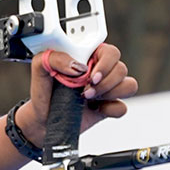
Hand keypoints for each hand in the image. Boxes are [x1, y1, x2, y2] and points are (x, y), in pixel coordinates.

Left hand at [22, 42, 137, 142]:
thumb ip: (56, 57)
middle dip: (105, 82)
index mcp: (89, 56)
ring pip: (129, 85)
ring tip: (88, 98)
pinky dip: (111, 109)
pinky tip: (95, 109)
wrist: (42, 118)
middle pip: (121, 69)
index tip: (90, 75)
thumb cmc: (43, 90)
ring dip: (110, 93)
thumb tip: (77, 65)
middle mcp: (101, 71)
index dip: (105, 63)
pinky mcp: (108, 107)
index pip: (110, 51)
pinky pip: (122, 107)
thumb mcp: (40, 66)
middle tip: (85, 90)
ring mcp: (106, 89)